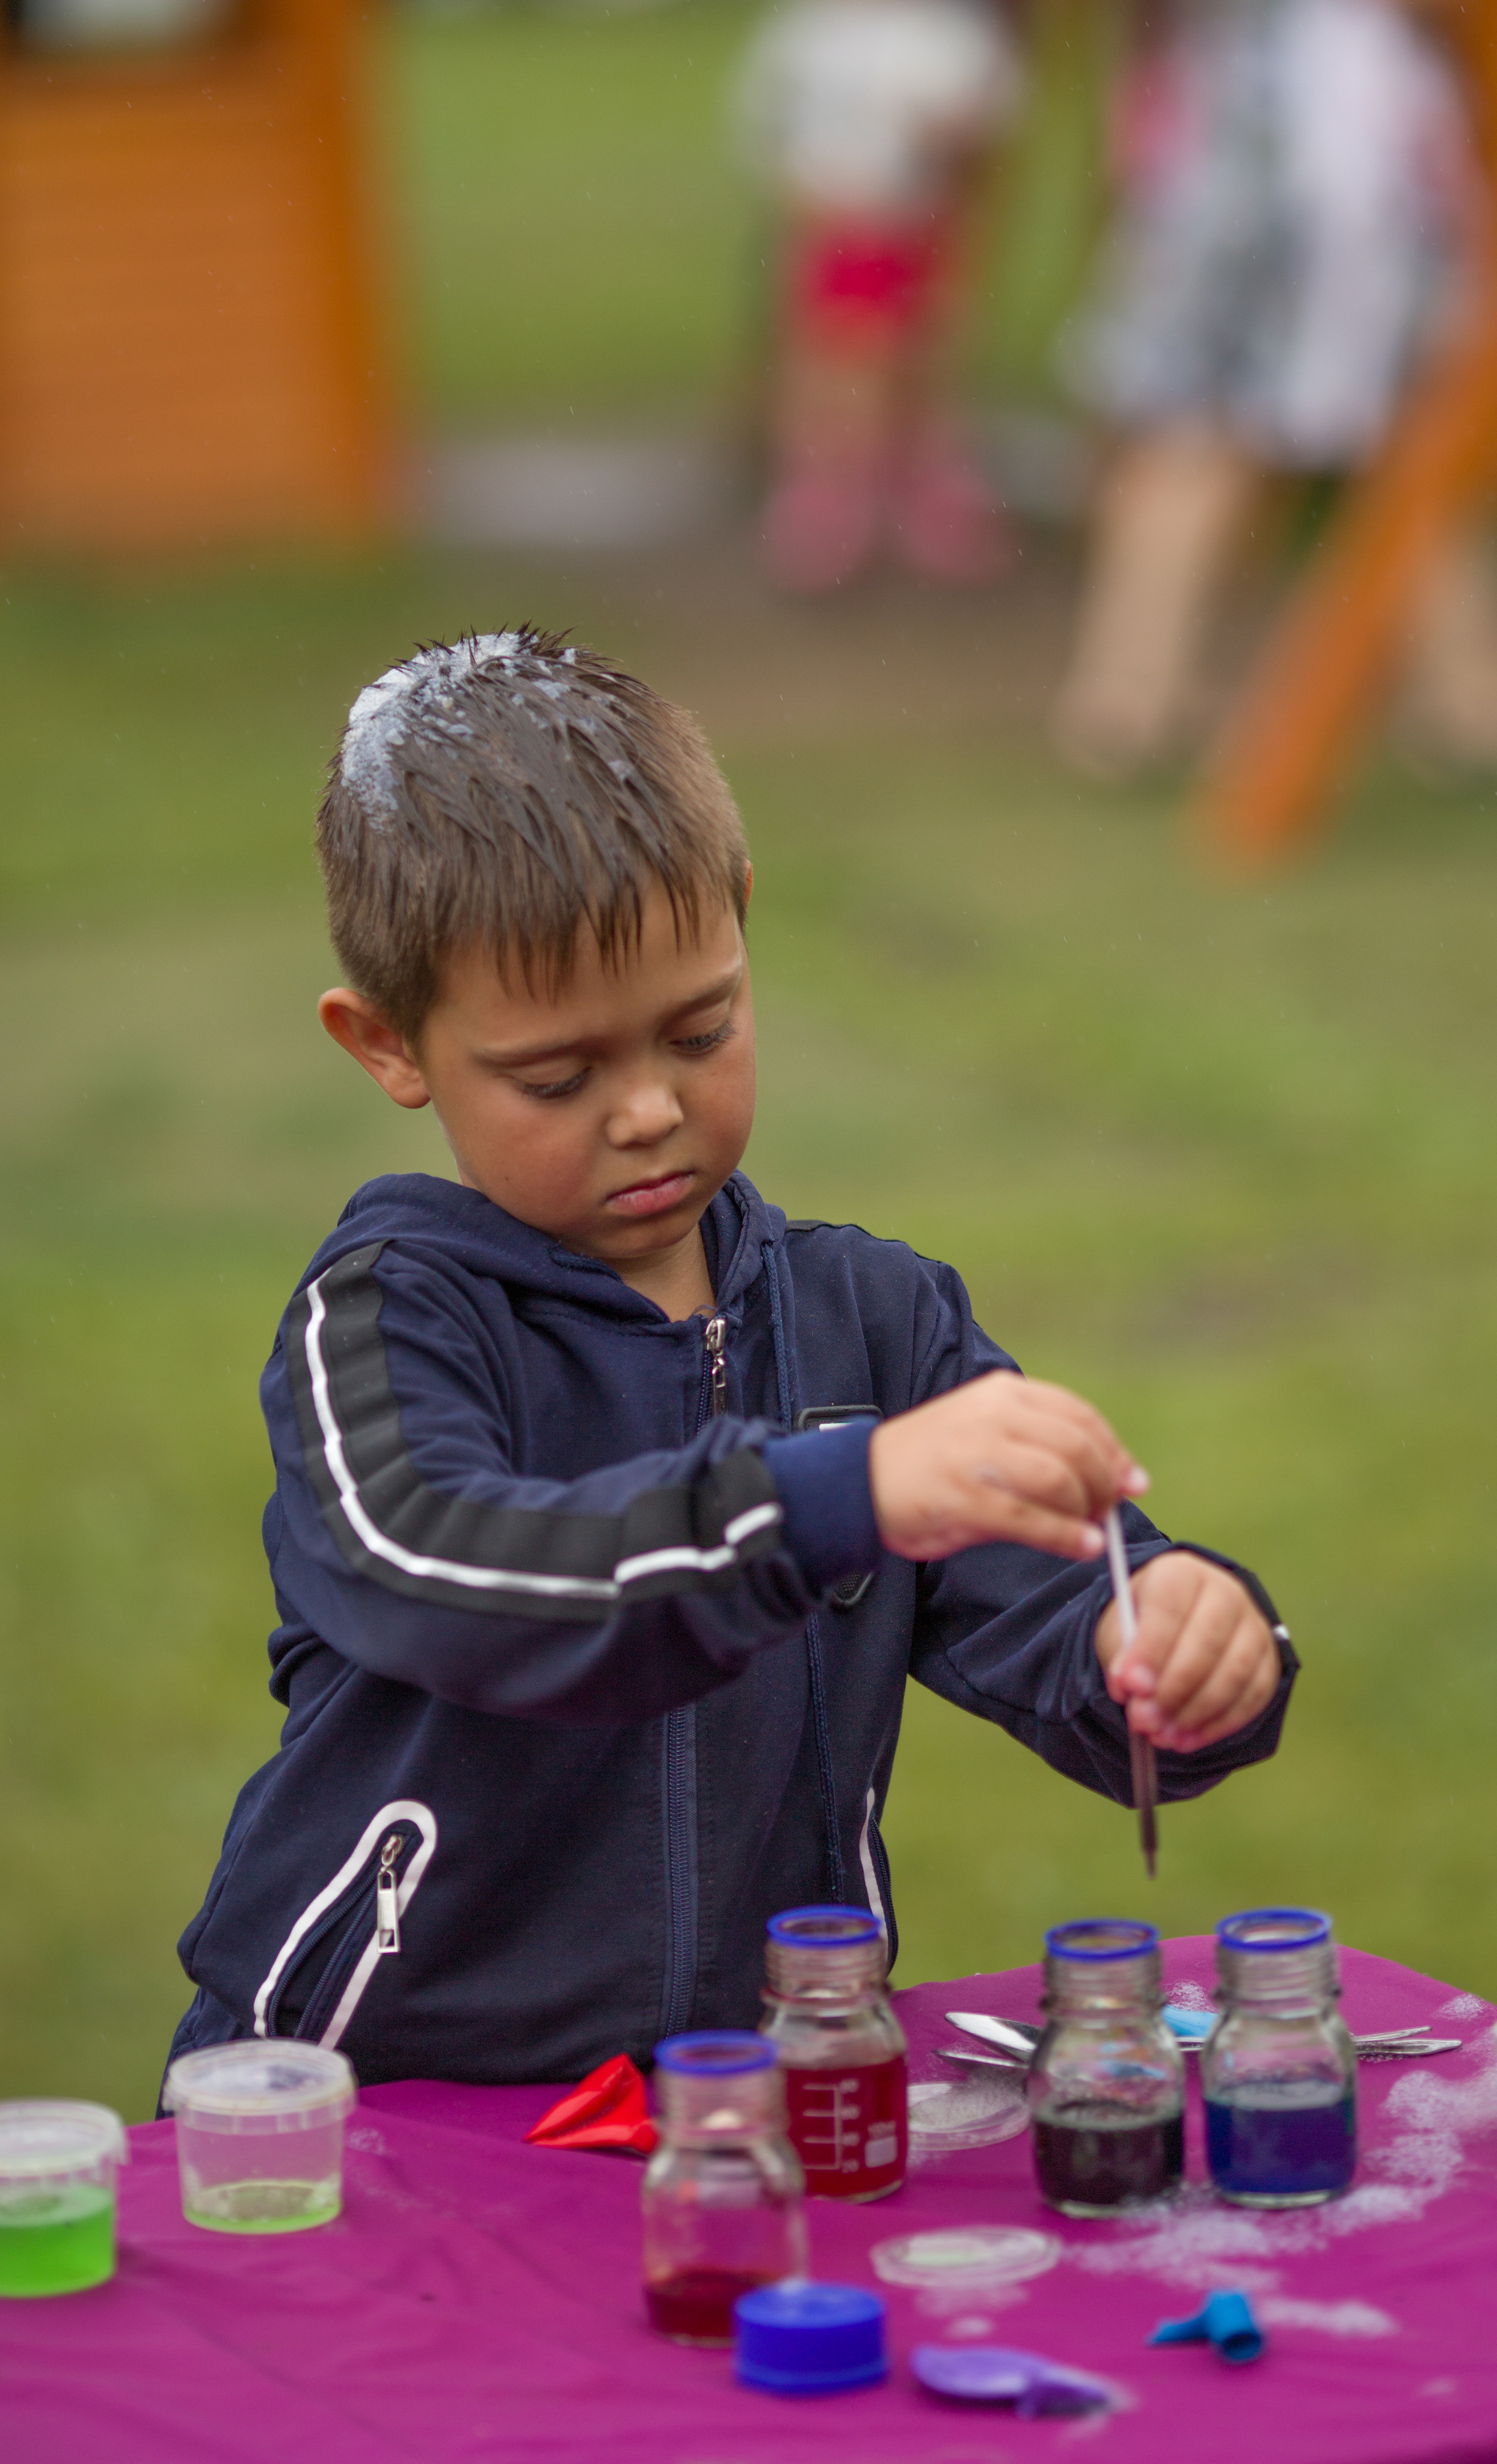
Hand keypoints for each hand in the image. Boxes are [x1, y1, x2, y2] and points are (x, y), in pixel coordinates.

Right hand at [867, 1371, 1148, 1562]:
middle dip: (1104, 1483)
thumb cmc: (932, 1465)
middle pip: (1076, 1446)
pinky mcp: (964, 1495)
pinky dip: (1065, 1535)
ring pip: (1058, 1477)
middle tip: (1109, 1511)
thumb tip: (1109, 1476)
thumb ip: (1038, 1443)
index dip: (1112, 1450)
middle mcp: (993, 1415)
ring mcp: (977, 1454)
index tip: (1132, 1481)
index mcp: (1003, 1393)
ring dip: (1088, 1510)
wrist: (860, 1484)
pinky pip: (1030, 1517)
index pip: (1078, 1414)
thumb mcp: (986, 1433)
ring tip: (1094, 1532)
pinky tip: (1081, 1547)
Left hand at [1095, 1552, 1279, 1751]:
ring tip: (1163, 1736)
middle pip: (1207, 1641)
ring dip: (1196, 1711)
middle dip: (1173, 1688)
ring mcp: (1253, 1624)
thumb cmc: (1143, 1626)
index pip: (1169, 1606)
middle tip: (1143, 1721)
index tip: (1130, 1687)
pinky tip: (1188, 1739)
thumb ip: (1122, 1656)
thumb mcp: (1120, 1631)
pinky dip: (1219, 1723)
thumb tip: (1131, 1690)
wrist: (1179, 1625)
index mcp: (1180, 1573)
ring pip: (1235, 1672)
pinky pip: (1253, 1695)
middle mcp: (1225, 1592)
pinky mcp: (1269, 1658)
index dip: (1150, 1648)